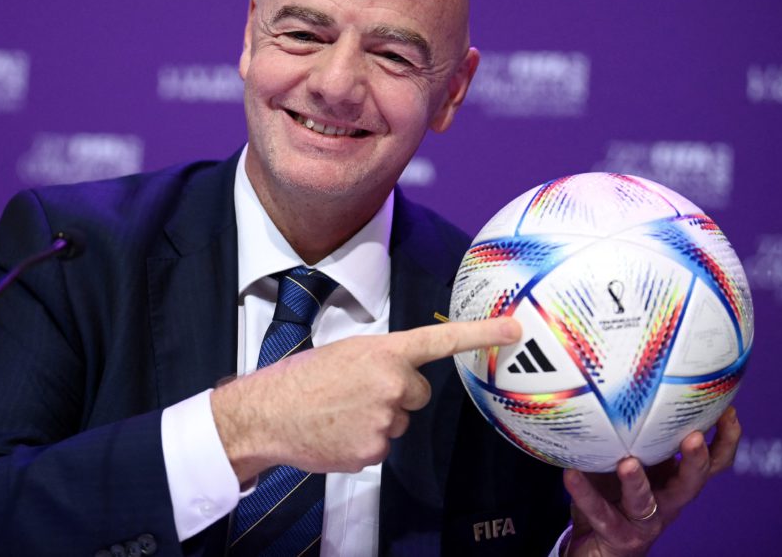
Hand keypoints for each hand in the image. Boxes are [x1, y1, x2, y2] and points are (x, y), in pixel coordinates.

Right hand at [211, 317, 520, 481]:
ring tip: (339, 412)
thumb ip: (379, 360)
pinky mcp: (374, 451)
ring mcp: (384, 421)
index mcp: (383, 352)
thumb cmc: (300, 379)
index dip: (481, 334)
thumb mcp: (343, 352)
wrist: (267, 414)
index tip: (514, 329)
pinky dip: (362, 441)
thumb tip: (398, 373)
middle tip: (357, 393)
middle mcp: (391, 385)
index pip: (440, 340)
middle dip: (396, 394)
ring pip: (398, 421)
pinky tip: (336, 432)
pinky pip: (382, 445)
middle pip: (418, 393)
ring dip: (377, 418)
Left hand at [563, 407, 741, 555]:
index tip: (727, 410)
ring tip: (628, 463)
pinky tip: (570, 474)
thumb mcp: (626, 459)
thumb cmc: (612, 494)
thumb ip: (629, 431)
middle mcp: (666, 500)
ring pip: (647, 502)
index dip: (724, 439)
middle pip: (692, 482)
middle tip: (692, 437)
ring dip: (638, 482)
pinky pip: (600, 512)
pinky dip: (585, 493)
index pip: (711, 461)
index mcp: (673, 479)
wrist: (595, 545)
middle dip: (696, 460)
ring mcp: (644, 520)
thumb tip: (617, 379)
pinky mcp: (618, 535)